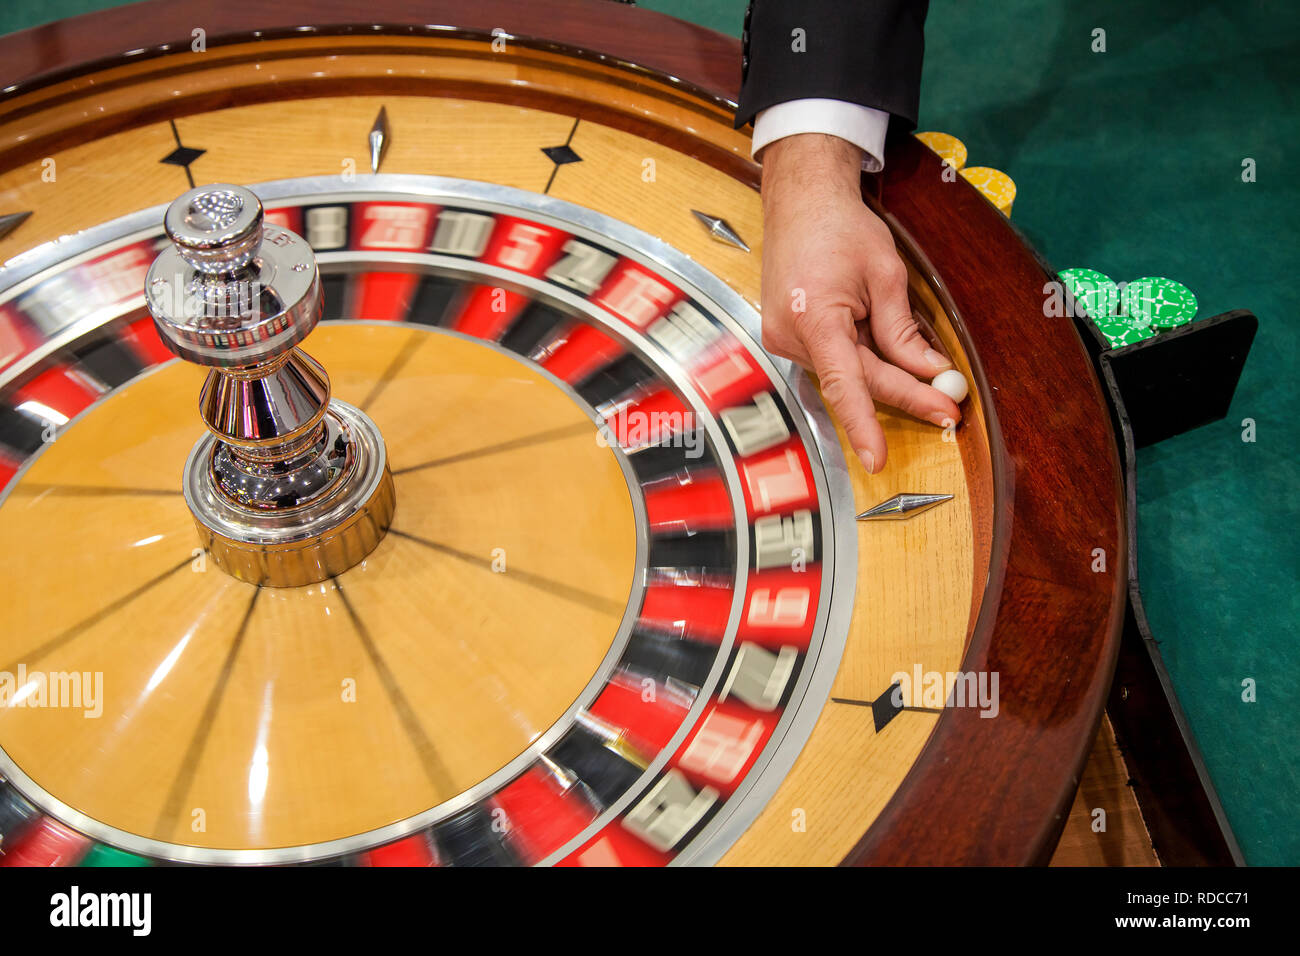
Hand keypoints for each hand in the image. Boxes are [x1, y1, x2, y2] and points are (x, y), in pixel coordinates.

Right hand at [759, 133, 960, 473]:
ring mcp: (782, 339)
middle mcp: (789, 335)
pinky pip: (832, 360)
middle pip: (855, 381)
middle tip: (948, 407)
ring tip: (926, 373)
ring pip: (844, 372)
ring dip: (884, 375)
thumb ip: (903, 331)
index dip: (863, 424)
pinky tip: (885, 353)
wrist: (800, 201)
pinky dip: (862, 361)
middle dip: (904, 394)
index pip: (844, 383)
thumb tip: (929, 374)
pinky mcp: (786, 337)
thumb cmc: (840, 228)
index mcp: (813, 317)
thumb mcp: (885, 275)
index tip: (879, 458)